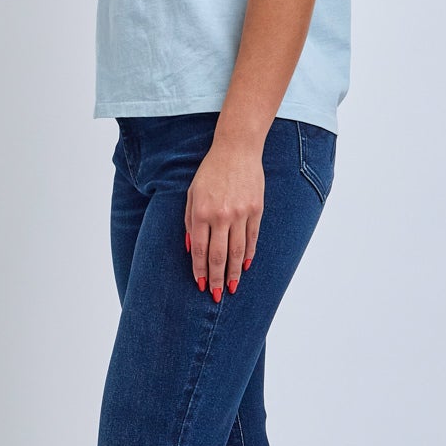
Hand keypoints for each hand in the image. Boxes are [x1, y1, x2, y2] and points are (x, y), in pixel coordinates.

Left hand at [184, 135, 263, 299]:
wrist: (237, 150)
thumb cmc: (210, 172)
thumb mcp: (192, 194)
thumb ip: (189, 222)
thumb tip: (191, 250)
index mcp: (202, 212)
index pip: (201, 250)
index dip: (200, 271)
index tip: (200, 285)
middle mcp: (222, 215)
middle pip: (219, 256)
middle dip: (216, 279)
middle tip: (215, 296)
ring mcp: (241, 213)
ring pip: (237, 251)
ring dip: (233, 272)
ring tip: (231, 288)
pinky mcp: (256, 209)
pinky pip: (252, 238)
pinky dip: (248, 255)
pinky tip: (244, 267)